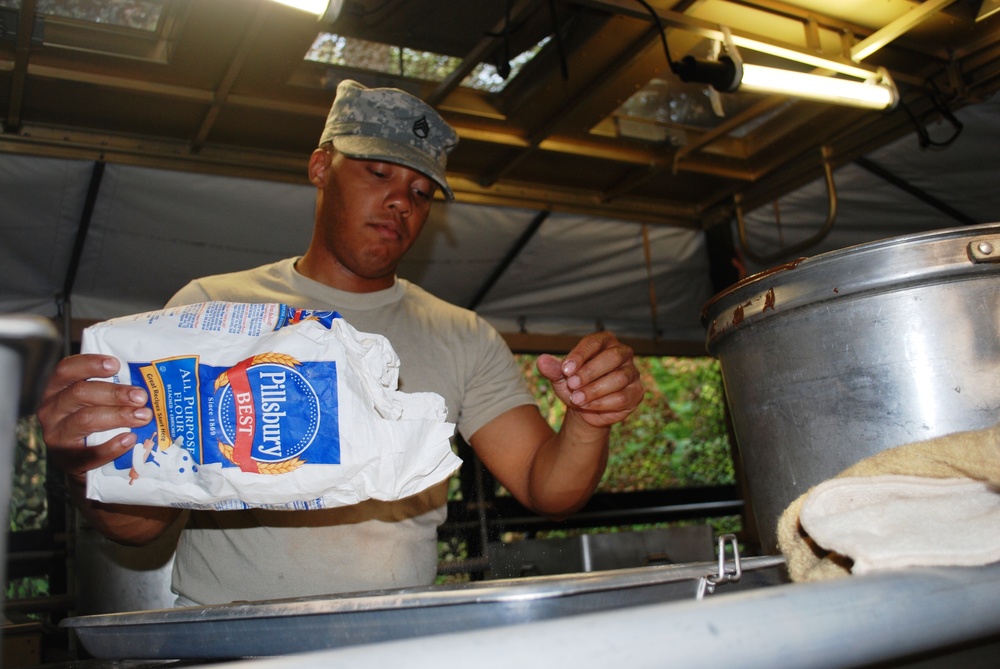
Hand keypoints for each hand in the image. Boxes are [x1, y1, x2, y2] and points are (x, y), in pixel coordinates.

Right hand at [37, 354, 151, 484]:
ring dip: (118, 416)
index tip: (115, 364)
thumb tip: (150, 378)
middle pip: (80, 393)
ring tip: (143, 416)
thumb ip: (113, 389)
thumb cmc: (96, 423)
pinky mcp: (65, 460)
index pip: (66, 370)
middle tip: (141, 396)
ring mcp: (56, 435)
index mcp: (57, 390)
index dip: (89, 364)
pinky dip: (112, 447)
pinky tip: (130, 440)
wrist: (86, 466)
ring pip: (85, 419)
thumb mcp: (96, 402)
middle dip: (114, 393)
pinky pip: (89, 453)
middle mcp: (51, 410)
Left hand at [535, 331, 642, 427]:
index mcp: (605, 342)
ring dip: (594, 390)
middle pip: (611, 358)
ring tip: (576, 398)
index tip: (565, 370)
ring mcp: (632, 373)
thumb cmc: (574, 385)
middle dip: (589, 372)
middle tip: (572, 384)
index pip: (595, 342)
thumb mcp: (560, 377)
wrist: (585, 408)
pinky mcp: (636, 393)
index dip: (580, 355)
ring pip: (618, 378)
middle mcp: (623, 353)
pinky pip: (622, 397)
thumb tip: (541, 361)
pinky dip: (602, 403)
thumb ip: (553, 369)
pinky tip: (587, 406)